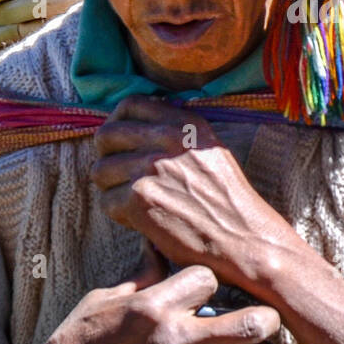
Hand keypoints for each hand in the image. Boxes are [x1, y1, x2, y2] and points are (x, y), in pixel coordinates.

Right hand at [35, 243, 282, 343]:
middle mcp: (174, 340)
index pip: (209, 278)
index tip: (207, 287)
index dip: (212, 278)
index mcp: (153, 307)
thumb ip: (141, 275)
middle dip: (267, 316)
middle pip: (250, 323)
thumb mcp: (104, 299)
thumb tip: (156, 245)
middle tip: (267, 315)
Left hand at [90, 95, 308, 297]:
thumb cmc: (228, 201)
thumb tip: (137, 125)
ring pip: (100, 172)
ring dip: (111, 189)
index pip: (131, 105)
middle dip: (106, 157)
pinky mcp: (140, 200)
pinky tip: (142, 221)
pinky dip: (120, 216)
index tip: (118, 140)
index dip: (116, 121)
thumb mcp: (211, 150)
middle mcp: (168, 140)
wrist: (243, 239)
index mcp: (186, 124)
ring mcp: (151, 168)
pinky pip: (107, 203)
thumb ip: (178, 132)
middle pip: (106, 136)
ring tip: (133, 202)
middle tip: (118, 176)